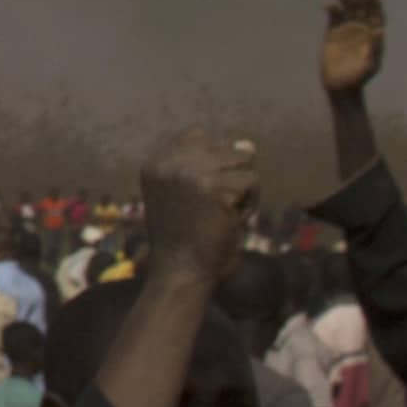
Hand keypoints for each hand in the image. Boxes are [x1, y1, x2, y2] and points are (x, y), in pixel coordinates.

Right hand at [138, 127, 257, 280]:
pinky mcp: (211, 187)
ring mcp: (188, 173)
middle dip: (230, 175)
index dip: (212, 162)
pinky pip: (251, 181)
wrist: (182, 271)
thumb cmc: (188, 237)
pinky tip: (231, 221)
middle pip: (224, 145)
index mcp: (155, 163)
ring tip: (223, 212)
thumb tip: (249, 145)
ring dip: (242, 188)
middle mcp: (167, 163)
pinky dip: (250, 203)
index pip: (198, 135)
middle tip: (212, 207)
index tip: (200, 195)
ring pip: (242, 160)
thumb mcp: (190, 193)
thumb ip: (212, 165)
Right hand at [321, 0, 384, 96]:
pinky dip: (331, 9)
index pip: (376, 13)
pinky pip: (333, 17)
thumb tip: (380, 30)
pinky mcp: (332, 34)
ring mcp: (346, 31)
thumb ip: (375, 48)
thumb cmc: (359, 78)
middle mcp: (361, 29)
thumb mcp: (370, 65)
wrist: (341, 86)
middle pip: (362, 7)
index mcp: (373, 34)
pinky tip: (328, 5)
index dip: (374, 2)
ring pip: (347, 9)